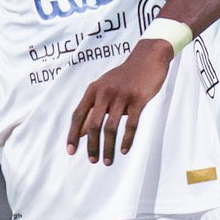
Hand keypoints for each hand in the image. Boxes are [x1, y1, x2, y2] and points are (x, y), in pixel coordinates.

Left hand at [66, 42, 172, 165]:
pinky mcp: (138, 99)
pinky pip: (130, 124)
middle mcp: (105, 92)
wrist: (148, 58)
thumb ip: (92, 109)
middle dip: (92, 146)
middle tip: (93, 160)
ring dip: (108, 147)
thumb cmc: (125, 77)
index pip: (78, 115)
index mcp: (94, 90)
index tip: (71, 151)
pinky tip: (124, 150)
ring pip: (111, 127)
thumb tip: (81, 132)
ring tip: (108, 161)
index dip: (73, 134)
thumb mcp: (105, 89)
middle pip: (94, 125)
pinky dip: (126, 139)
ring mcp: (121, 96)